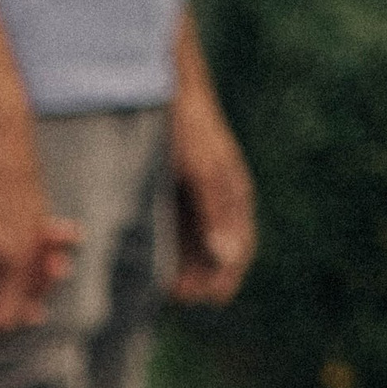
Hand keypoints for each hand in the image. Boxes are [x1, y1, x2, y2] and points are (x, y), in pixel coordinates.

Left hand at [169, 83, 255, 306]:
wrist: (163, 89)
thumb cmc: (185, 126)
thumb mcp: (199, 169)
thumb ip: (214, 211)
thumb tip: (226, 256)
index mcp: (234, 197)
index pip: (239, 251)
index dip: (222, 279)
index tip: (202, 298)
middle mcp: (219, 203)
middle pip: (216, 257)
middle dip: (200, 281)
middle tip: (177, 297)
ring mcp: (197, 202)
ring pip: (194, 251)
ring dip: (183, 273)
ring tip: (160, 290)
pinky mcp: (174, 199)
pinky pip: (176, 237)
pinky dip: (167, 256)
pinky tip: (147, 268)